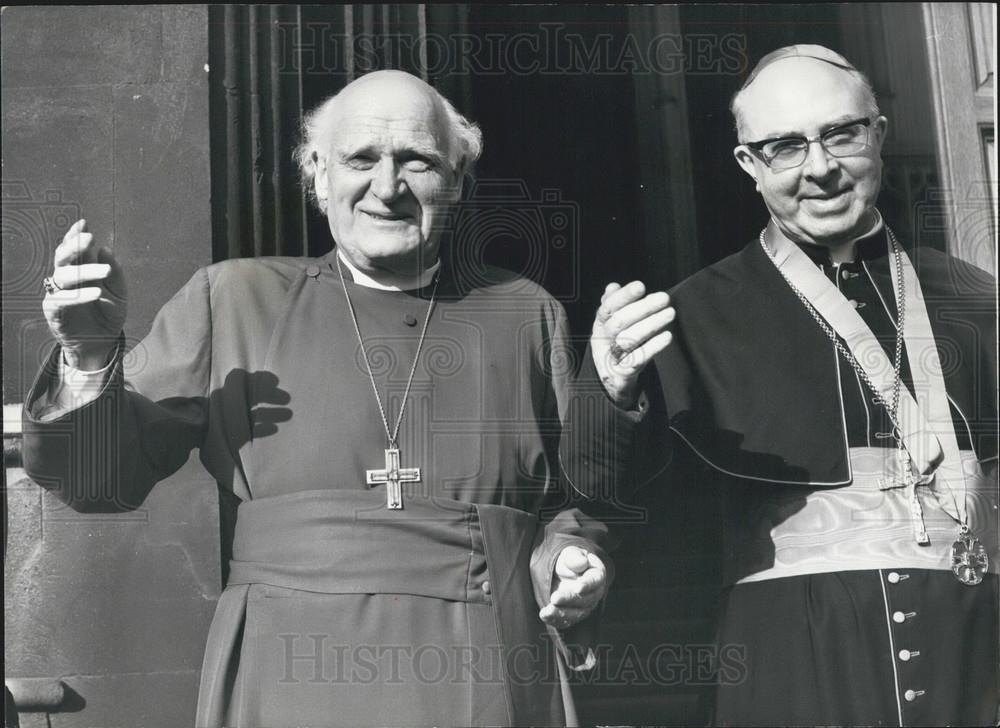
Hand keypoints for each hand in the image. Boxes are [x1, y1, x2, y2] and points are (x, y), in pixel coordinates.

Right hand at [42, 219, 126, 369]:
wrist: (102, 344)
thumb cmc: (109, 315)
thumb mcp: (120, 294)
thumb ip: (115, 273)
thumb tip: (105, 249)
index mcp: (81, 270)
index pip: (74, 249)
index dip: (75, 235)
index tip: (84, 223)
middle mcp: (67, 279)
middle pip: (63, 257)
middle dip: (74, 246)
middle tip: (89, 238)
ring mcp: (58, 294)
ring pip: (64, 276)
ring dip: (84, 271)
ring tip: (104, 272)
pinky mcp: (54, 312)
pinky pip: (62, 301)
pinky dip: (79, 296)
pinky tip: (96, 294)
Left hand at [538, 546, 607, 629]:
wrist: (564, 572)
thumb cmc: (569, 561)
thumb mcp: (570, 554)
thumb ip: (575, 557)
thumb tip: (581, 563)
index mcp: (596, 575)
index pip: (595, 581)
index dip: (587, 585)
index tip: (578, 587)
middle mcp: (594, 594)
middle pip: (584, 600)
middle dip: (569, 599)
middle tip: (554, 598)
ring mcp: (584, 607)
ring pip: (576, 614)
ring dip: (561, 614)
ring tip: (547, 611)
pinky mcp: (573, 615)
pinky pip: (566, 621)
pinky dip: (555, 620)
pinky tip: (545, 615)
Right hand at [591, 281, 673, 407]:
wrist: (613, 384)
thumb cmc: (616, 348)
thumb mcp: (611, 327)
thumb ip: (613, 306)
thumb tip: (613, 286)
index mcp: (599, 326)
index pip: (607, 308)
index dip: (623, 296)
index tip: (641, 286)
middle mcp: (601, 342)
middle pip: (618, 322)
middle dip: (642, 308)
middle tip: (664, 298)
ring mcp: (611, 360)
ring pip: (628, 340)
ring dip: (651, 324)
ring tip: (670, 313)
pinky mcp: (622, 376)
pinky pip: (637, 360)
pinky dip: (653, 347)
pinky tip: (667, 336)